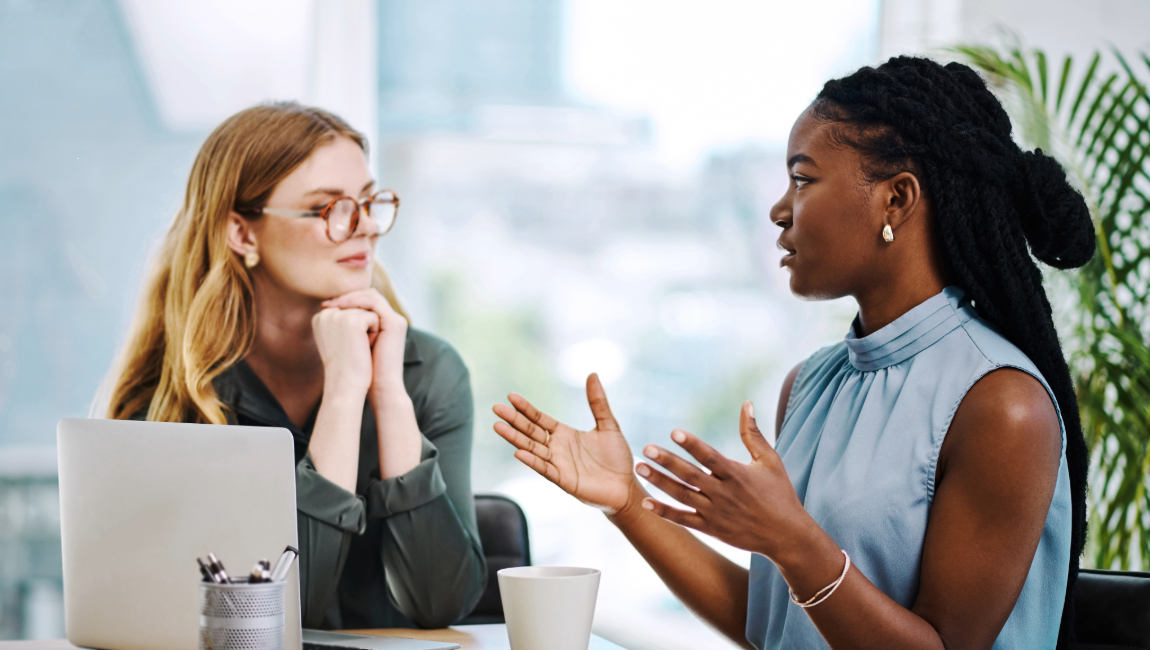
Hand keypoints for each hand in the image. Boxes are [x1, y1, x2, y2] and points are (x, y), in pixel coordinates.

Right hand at [311, 306, 379, 396]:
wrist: (347, 386)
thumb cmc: (348, 366)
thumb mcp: (342, 338)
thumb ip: (345, 318)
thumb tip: (361, 300)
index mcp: (320, 317)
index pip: (351, 308)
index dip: (358, 328)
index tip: (348, 347)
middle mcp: (326, 314)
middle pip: (360, 308)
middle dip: (364, 328)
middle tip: (353, 349)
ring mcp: (338, 316)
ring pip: (368, 312)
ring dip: (370, 330)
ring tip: (357, 348)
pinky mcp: (352, 321)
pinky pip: (374, 318)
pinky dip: (375, 333)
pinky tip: (364, 348)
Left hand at [321, 289, 408, 394]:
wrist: (380, 388)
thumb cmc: (363, 372)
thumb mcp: (351, 346)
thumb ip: (345, 330)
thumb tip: (325, 316)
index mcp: (383, 324)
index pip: (364, 301)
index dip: (344, 301)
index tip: (324, 307)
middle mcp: (391, 320)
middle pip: (368, 295)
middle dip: (346, 296)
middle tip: (326, 303)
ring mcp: (395, 320)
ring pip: (371, 295)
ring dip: (350, 297)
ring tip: (333, 305)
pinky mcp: (394, 323)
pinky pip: (375, 303)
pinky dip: (357, 303)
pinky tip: (342, 310)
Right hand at [493, 374, 638, 515]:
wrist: (626, 486)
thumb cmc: (617, 457)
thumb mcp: (608, 425)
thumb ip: (598, 402)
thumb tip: (593, 374)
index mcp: (564, 434)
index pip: (539, 419)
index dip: (526, 408)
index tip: (511, 396)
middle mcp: (557, 448)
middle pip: (530, 431)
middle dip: (513, 420)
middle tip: (496, 408)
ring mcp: (558, 464)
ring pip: (532, 449)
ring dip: (515, 438)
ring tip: (498, 426)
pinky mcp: (564, 480)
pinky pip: (545, 469)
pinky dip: (532, 461)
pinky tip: (519, 452)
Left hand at [636, 402, 811, 559]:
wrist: (786, 536)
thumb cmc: (780, 494)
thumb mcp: (770, 461)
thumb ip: (753, 433)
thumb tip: (747, 403)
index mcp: (737, 474)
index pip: (710, 457)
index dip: (692, 444)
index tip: (674, 432)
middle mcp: (724, 493)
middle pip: (690, 475)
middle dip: (668, 462)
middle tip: (646, 449)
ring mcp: (715, 513)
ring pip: (682, 496)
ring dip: (659, 482)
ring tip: (639, 468)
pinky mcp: (711, 528)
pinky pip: (683, 519)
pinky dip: (664, 512)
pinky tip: (645, 501)